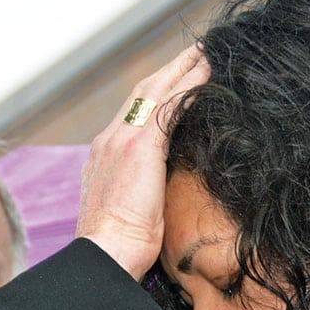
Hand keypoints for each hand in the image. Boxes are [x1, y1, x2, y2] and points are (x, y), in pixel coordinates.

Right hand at [77, 44, 210, 279]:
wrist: (104, 256)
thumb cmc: (118, 249)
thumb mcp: (127, 213)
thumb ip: (138, 192)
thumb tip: (158, 194)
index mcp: (103, 158)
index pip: (130, 115)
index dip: (153, 95)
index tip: (173, 82)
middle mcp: (108, 141)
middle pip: (141, 94)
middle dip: (167, 71)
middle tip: (193, 53)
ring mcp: (122, 141)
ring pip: (155, 91)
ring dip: (181, 69)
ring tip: (205, 53)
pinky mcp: (141, 147)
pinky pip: (170, 105)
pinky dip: (189, 85)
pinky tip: (207, 74)